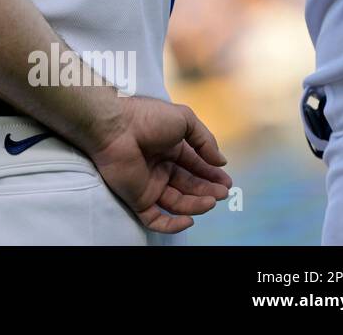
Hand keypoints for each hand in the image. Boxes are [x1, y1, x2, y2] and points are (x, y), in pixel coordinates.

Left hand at [86, 96, 230, 233]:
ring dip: (196, 205)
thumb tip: (222, 162)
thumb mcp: (184, 119)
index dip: (212, 175)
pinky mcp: (137, 199)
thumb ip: (205, 140)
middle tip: (222, 193)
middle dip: (208, 191)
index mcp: (169, 149)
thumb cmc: (147, 118)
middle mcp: (160, 168)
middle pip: (189, 186)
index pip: (195, 167)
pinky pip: (155, 219)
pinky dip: (173, 225)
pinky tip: (189, 220)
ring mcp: (148, 185)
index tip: (227, 182)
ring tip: (211, 201)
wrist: (115, 126)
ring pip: (177, 203)